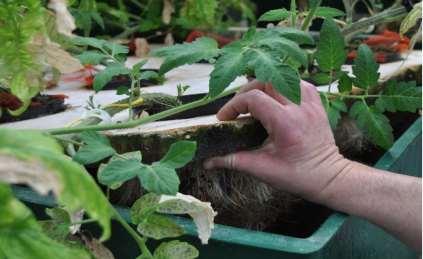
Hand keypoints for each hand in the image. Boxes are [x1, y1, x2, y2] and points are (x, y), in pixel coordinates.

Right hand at [204, 80, 349, 201]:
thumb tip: (208, 161)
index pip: (253, 99)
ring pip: (281, 78)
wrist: (329, 177)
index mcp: (286, 123)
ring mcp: (310, 102)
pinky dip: (282, 87)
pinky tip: (276, 101)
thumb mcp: (262, 169)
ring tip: (255, 103)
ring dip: (264, 87)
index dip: (233, 106)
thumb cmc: (297, 176)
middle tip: (238, 109)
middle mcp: (299, 107)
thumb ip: (233, 161)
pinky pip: (296, 83)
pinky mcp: (317, 102)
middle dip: (246, 92)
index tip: (225, 119)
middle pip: (265, 82)